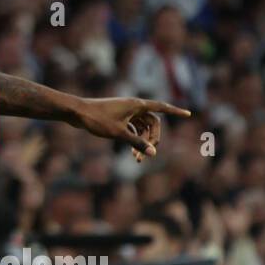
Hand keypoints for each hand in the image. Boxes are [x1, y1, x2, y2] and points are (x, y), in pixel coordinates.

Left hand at [69, 97, 191, 159]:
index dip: (175, 111)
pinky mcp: (117, 116)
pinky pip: (132, 127)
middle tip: (147, 155)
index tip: (188, 114)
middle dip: (153, 139)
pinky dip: (134, 138)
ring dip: (142, 141)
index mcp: (137, 105)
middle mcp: (133, 106)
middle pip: (152, 122)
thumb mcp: (119, 133)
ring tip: (136, 159)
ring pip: (142, 127)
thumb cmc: (97, 120)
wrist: (76, 112)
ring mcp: (125, 111)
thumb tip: (153, 153)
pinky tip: (131, 151)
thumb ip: (137, 143)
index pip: (162, 107)